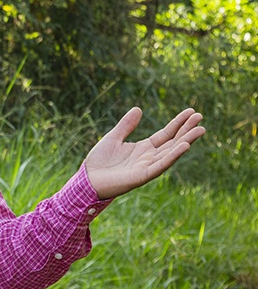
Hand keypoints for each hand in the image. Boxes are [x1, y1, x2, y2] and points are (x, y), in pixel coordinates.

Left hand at [83, 107, 204, 199]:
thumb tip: (138, 109)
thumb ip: (126, 125)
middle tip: (200, 117)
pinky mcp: (142, 176)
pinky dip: (173, 156)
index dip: (178, 123)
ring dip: (185, 141)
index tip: (191, 111)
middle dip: (187, 130)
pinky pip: (161, 165)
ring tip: (200, 129)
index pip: (166, 134)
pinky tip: (184, 146)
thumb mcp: (113, 137)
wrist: (87, 179)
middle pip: (173, 142)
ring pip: (171, 152)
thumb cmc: (99, 161)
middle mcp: (149, 157)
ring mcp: (147, 167)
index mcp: (144, 148)